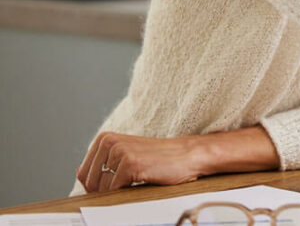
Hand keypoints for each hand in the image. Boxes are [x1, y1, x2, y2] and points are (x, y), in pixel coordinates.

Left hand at [76, 132, 205, 192]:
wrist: (189, 155)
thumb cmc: (159, 158)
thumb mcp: (126, 155)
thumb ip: (101, 163)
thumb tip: (79, 173)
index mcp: (105, 138)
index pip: (83, 175)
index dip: (99, 186)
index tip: (119, 182)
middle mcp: (109, 142)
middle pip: (89, 183)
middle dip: (107, 190)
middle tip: (130, 183)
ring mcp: (119, 152)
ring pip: (101, 189)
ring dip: (120, 192)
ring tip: (138, 180)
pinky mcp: (129, 164)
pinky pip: (114, 191)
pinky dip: (127, 193)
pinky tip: (143, 181)